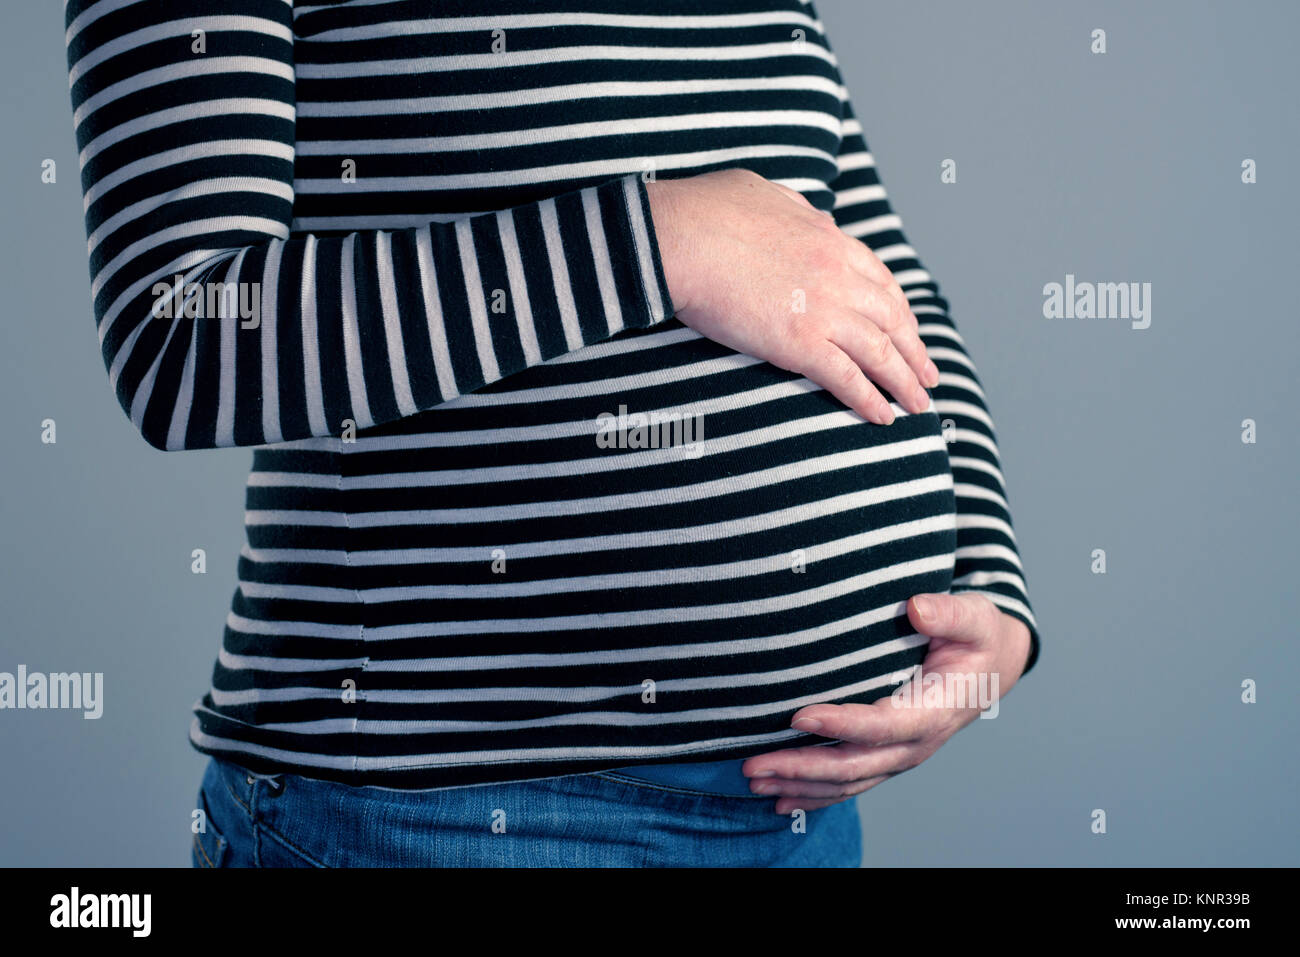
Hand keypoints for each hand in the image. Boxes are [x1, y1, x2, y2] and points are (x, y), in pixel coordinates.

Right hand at [646, 168, 938, 425]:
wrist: (677, 237)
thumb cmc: (703, 211)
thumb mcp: (763, 193)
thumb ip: (794, 210)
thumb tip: (809, 218)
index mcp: (827, 238)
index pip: (878, 279)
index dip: (899, 309)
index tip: (908, 328)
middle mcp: (838, 273)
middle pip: (892, 318)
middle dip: (914, 349)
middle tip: (928, 374)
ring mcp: (823, 309)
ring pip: (881, 352)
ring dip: (904, 382)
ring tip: (918, 403)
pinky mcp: (801, 343)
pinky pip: (847, 378)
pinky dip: (869, 400)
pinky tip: (883, 417)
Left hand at [741, 592, 1031, 813]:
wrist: (991, 668)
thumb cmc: (977, 638)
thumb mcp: (975, 617)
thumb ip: (949, 614)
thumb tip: (917, 607)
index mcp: (933, 711)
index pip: (881, 725)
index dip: (840, 724)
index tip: (798, 715)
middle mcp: (915, 744)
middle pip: (853, 766)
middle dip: (801, 767)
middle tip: (752, 765)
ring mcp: (900, 756)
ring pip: (846, 782)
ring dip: (798, 785)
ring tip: (753, 781)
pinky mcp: (887, 758)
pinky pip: (849, 784)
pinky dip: (813, 795)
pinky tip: (779, 797)